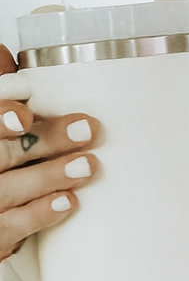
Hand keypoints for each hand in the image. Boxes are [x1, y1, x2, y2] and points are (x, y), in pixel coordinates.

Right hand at [0, 44, 98, 263]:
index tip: (22, 115)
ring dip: (48, 176)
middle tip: (87, 130)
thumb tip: (4, 51)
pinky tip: (68, 203)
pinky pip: (9, 228)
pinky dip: (39, 215)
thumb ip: (0, 97)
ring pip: (6, 190)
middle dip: (44, 141)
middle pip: (1, 154)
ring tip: (88, 166)